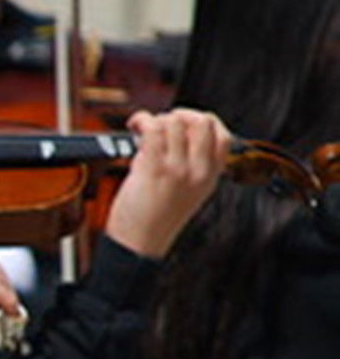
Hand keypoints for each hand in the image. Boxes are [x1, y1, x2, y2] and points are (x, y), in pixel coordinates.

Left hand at [105, 108, 232, 259]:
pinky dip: (141, 121)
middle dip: (179, 116)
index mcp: (210, 176)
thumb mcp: (186, 190)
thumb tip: (170, 131)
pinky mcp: (155, 169)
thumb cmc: (155, 219)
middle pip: (203, 121)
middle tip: (161, 125)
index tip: (182, 124)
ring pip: (174, 121)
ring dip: (155, 119)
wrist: (139, 243)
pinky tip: (134, 127)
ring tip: (143, 131)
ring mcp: (178, 170)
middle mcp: (199, 171)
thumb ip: (186, 163)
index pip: (223, 135)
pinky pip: (153, 129)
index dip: (201, 122)